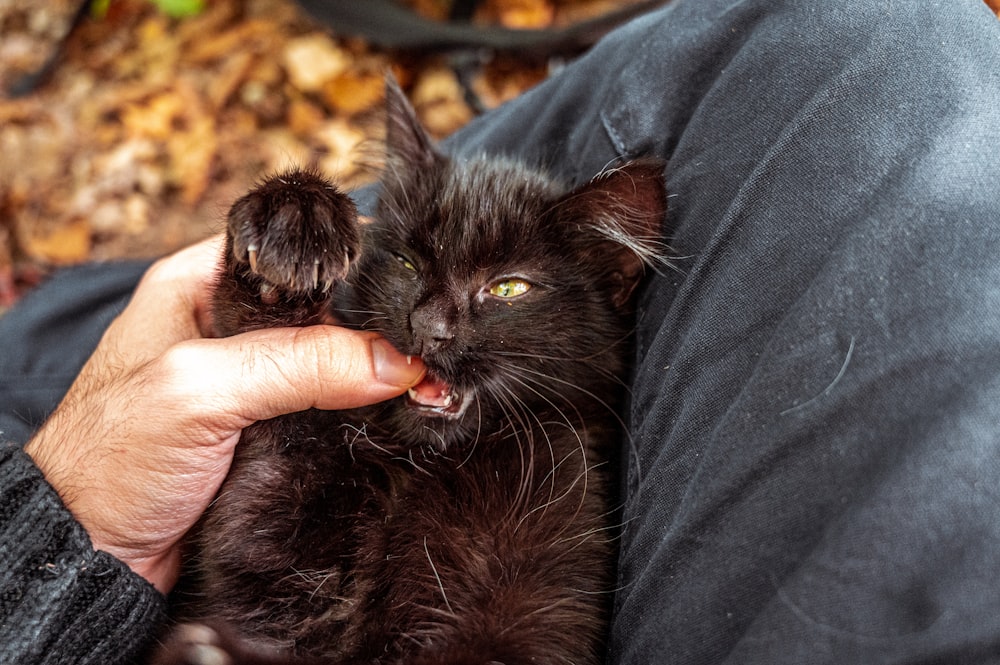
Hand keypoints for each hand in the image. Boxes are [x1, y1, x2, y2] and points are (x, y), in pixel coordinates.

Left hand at [24, 235, 424, 593]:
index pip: (293, 253)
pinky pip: (328, 411)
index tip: (409, 295)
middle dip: (375, 330)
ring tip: (426, 384)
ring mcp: (249, 382)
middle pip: (323, 310)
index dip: (352, 268)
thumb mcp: (200, 391)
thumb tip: (393, 361)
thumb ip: (297, 365)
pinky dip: (362, 415)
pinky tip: (397, 416)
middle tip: (426, 349)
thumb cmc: (108, 462)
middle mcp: (228, 326)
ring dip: (374, 376)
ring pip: (331, 363)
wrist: (91, 558)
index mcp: (200, 285)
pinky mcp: (267, 430)